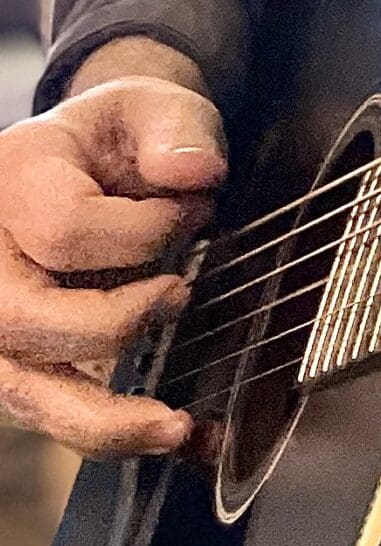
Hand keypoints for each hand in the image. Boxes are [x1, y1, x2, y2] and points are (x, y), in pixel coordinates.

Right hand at [0, 40, 223, 454]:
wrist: (91, 159)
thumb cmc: (121, 136)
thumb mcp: (152, 106)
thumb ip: (177, 131)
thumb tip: (198, 175)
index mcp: (15, 185)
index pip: (65, 229)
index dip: (146, 229)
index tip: (198, 210)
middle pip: (18, 320)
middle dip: (109, 325)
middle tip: (181, 295)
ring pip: (21, 390)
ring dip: (102, 421)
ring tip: (177, 428)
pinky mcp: (22, 359)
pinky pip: (53, 412)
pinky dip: (114, 435)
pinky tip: (185, 439)